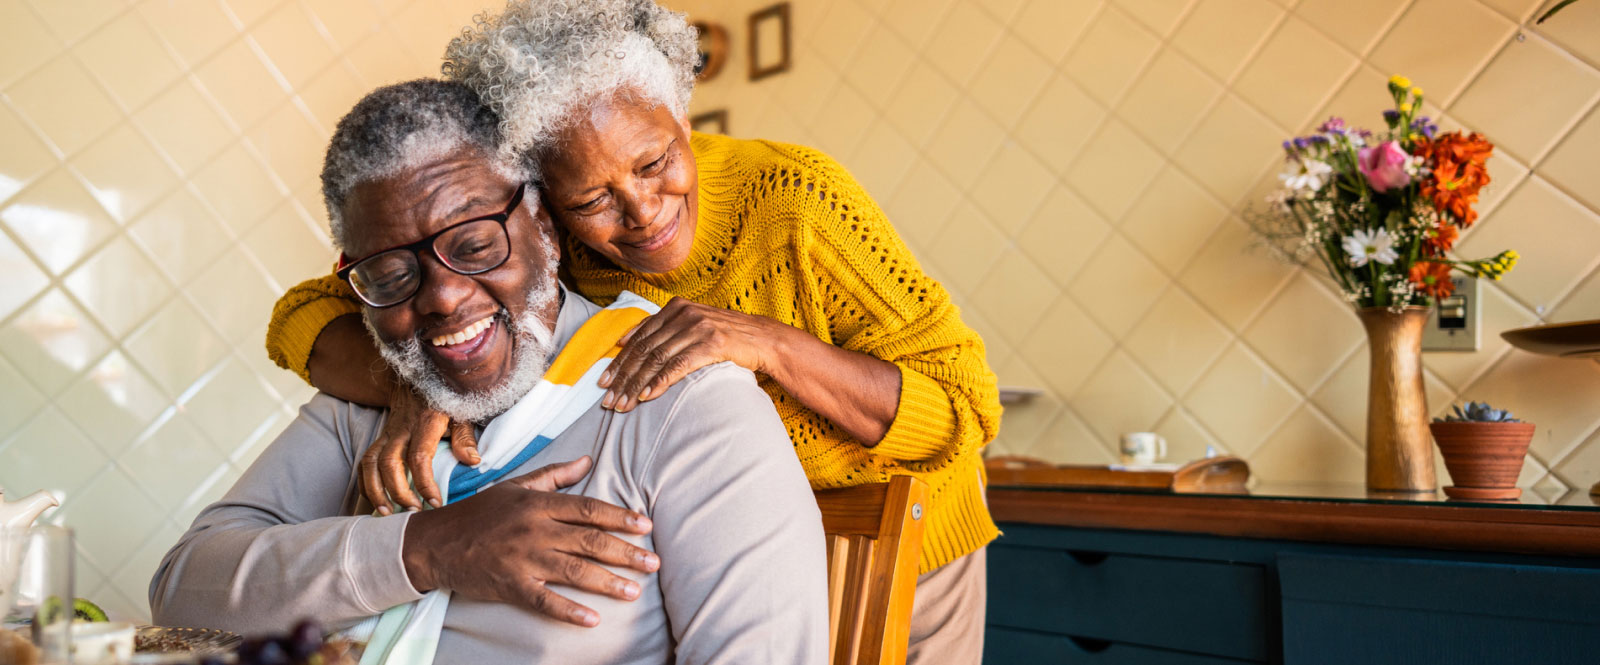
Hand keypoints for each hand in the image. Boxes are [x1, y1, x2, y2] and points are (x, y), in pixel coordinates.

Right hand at [360, 385, 480, 513]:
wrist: (418, 381)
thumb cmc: (445, 401)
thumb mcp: (461, 414)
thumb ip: (465, 438)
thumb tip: (472, 461)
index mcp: (425, 424)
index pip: (419, 457)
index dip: (425, 483)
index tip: (435, 503)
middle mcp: (402, 431)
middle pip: (390, 463)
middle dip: (398, 491)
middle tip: (413, 511)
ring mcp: (387, 435)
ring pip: (371, 463)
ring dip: (375, 491)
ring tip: (386, 513)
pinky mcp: (379, 439)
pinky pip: (365, 463)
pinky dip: (366, 483)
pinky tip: (375, 501)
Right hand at [402, 456, 658, 626]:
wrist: (436, 543)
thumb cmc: (480, 513)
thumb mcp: (517, 487)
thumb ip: (554, 476)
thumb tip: (588, 460)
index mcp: (538, 504)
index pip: (588, 509)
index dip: (620, 517)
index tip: (646, 525)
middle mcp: (535, 530)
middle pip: (589, 541)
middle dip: (626, 552)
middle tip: (654, 562)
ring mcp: (523, 559)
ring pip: (574, 570)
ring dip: (607, 582)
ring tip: (635, 591)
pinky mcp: (510, 585)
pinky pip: (544, 601)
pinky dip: (569, 611)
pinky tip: (592, 619)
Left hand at [599, 297, 781, 411]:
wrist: (764, 340)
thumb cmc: (725, 337)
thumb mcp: (692, 326)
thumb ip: (662, 330)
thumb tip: (624, 341)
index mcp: (675, 308)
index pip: (638, 337)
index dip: (618, 361)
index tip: (603, 381)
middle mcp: (684, 314)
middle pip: (644, 350)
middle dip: (623, 377)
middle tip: (608, 400)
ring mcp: (698, 327)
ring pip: (657, 359)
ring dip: (636, 385)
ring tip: (623, 405)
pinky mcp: (712, 343)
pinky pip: (678, 365)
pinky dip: (660, 383)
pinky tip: (647, 396)